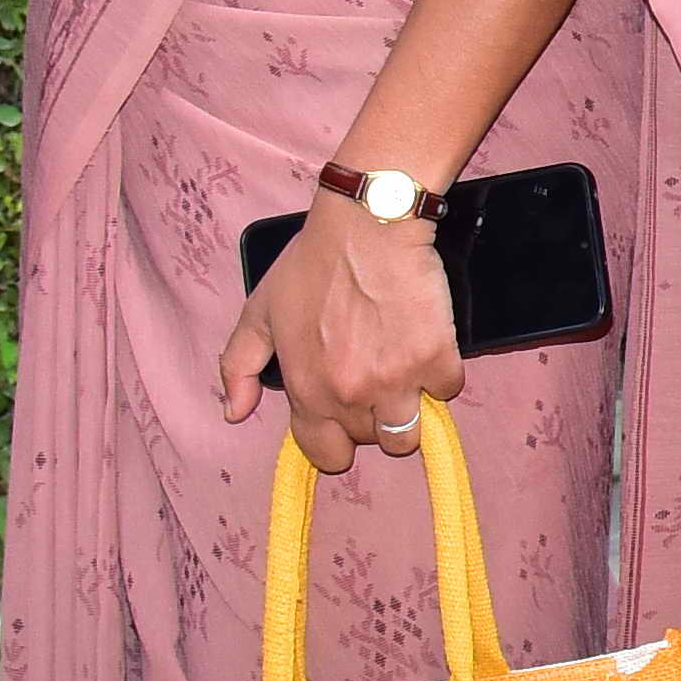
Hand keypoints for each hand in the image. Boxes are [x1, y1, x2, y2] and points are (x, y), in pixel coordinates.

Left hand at [222, 189, 464, 469]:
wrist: (367, 226)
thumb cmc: (312, 263)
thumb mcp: (260, 312)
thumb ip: (238, 366)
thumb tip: (234, 412)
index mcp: (308, 390)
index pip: (326, 454)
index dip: (336, 441)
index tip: (345, 419)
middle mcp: (350, 395)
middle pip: (373, 442)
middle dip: (373, 417)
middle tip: (374, 377)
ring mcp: (396, 380)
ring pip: (411, 433)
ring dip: (410, 409)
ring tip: (404, 375)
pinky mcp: (435, 358)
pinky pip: (446, 389)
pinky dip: (440, 372)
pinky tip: (426, 344)